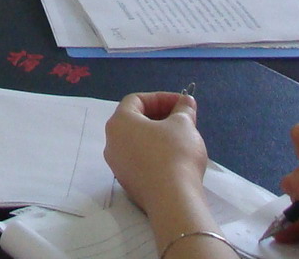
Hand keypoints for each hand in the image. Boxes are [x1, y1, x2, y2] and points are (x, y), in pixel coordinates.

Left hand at [104, 93, 209, 221]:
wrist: (172, 200)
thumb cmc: (175, 154)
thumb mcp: (184, 125)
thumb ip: (183, 109)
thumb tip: (186, 102)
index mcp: (118, 123)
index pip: (136, 100)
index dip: (161, 98)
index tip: (182, 103)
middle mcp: (111, 143)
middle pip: (135, 121)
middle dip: (161, 116)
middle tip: (183, 120)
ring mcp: (117, 166)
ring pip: (137, 142)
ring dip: (158, 136)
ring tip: (181, 139)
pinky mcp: (128, 184)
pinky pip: (140, 161)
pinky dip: (154, 154)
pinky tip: (174, 160)